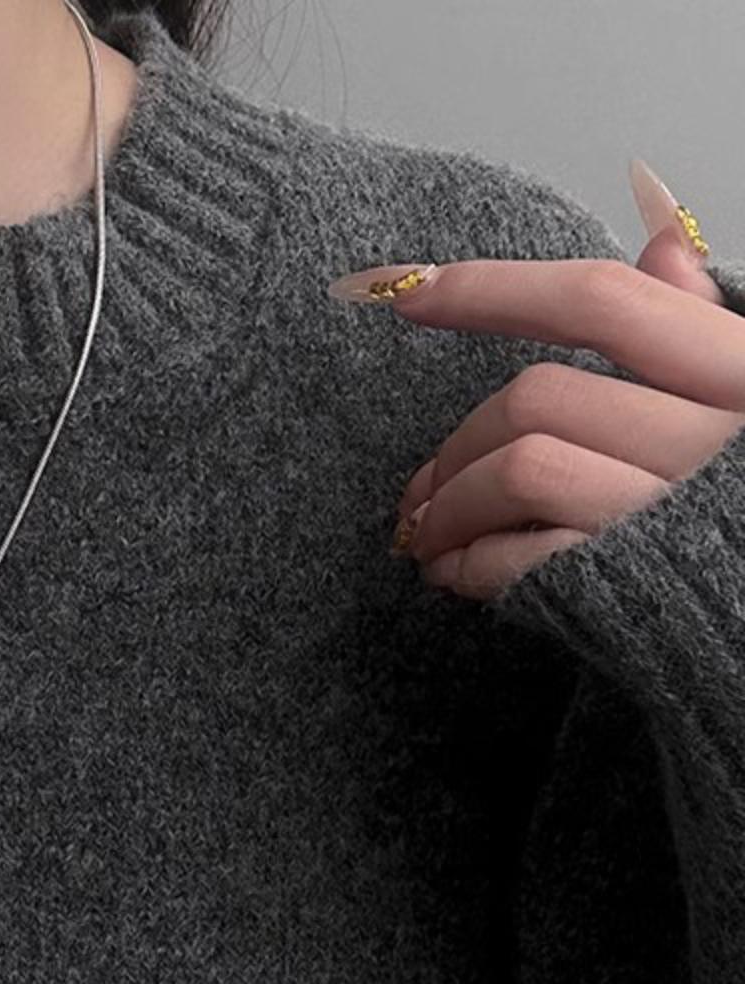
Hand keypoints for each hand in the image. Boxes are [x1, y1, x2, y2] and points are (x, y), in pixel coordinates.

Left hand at [330, 192, 744, 599]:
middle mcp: (707, 434)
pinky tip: (451, 569)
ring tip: (426, 531)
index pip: (598, 300)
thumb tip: (664, 241)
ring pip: (516, 470)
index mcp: (735, 369)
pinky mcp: (619, 577)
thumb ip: (692, 324)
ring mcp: (662, 508)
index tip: (404, 289)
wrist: (744, 610)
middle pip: (535, 397)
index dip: (491, 288)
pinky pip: (513, 555)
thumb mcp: (740, 393)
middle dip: (457, 444)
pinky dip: (466, 562)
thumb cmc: (734, 498)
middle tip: (421, 488)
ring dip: (447, 507)